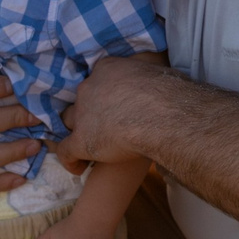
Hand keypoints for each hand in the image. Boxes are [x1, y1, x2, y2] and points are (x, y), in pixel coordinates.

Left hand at [62, 51, 168, 166]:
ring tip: (91, 146)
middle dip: (89, 113)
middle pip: (81, 100)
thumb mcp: (160, 76)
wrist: (164, 116)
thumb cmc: (172, 95)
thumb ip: (151, 81)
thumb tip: (162, 88)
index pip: (98, 80)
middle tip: (105, 127)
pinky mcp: (81, 140)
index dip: (104, 95)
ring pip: (69, 123)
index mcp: (107, 69)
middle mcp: (89, 88)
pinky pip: (66, 151)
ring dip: (78, 133)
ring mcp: (82, 114)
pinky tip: (80, 168)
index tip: (115, 105)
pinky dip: (71, 161)